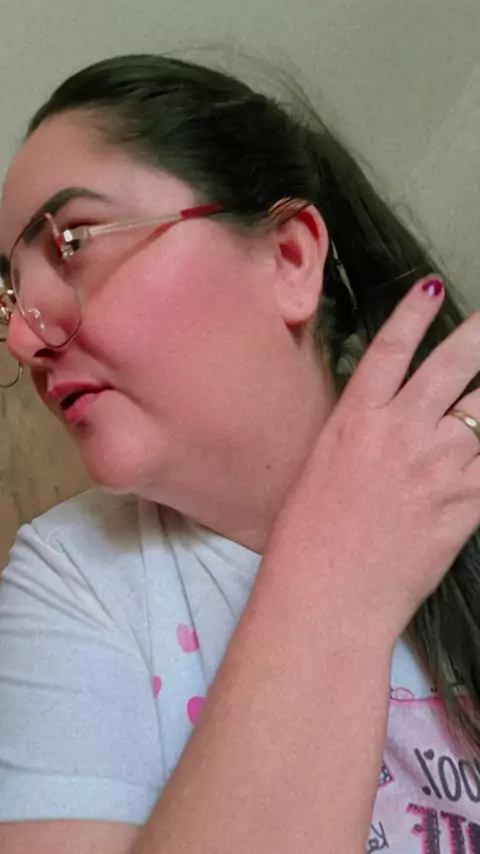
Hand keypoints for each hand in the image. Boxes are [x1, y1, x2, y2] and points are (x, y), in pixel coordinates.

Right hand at [270, 277, 479, 638]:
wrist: (328, 593)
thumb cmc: (309, 538)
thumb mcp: (323, 468)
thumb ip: (360, 435)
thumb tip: (386, 418)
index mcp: (357, 419)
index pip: (391, 348)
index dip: (414, 313)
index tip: (432, 286)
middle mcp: (401, 430)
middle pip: (454, 366)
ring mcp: (437, 464)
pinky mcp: (464, 502)